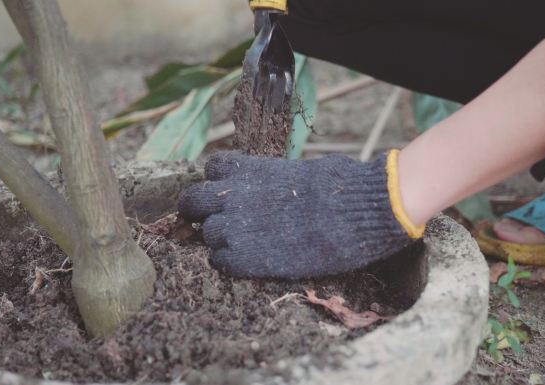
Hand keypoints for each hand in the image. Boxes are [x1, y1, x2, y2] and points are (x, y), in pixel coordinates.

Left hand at [178, 151, 422, 278]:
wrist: (353, 213)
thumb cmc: (340, 187)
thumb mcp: (302, 169)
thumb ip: (275, 177)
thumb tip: (279, 184)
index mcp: (248, 169)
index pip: (211, 169)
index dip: (219, 182)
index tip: (230, 191)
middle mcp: (232, 195)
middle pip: (191, 202)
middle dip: (200, 211)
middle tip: (219, 222)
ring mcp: (234, 228)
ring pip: (206, 235)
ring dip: (221, 240)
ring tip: (246, 245)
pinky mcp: (244, 259)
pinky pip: (220, 262)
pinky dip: (230, 263)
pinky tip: (251, 263)